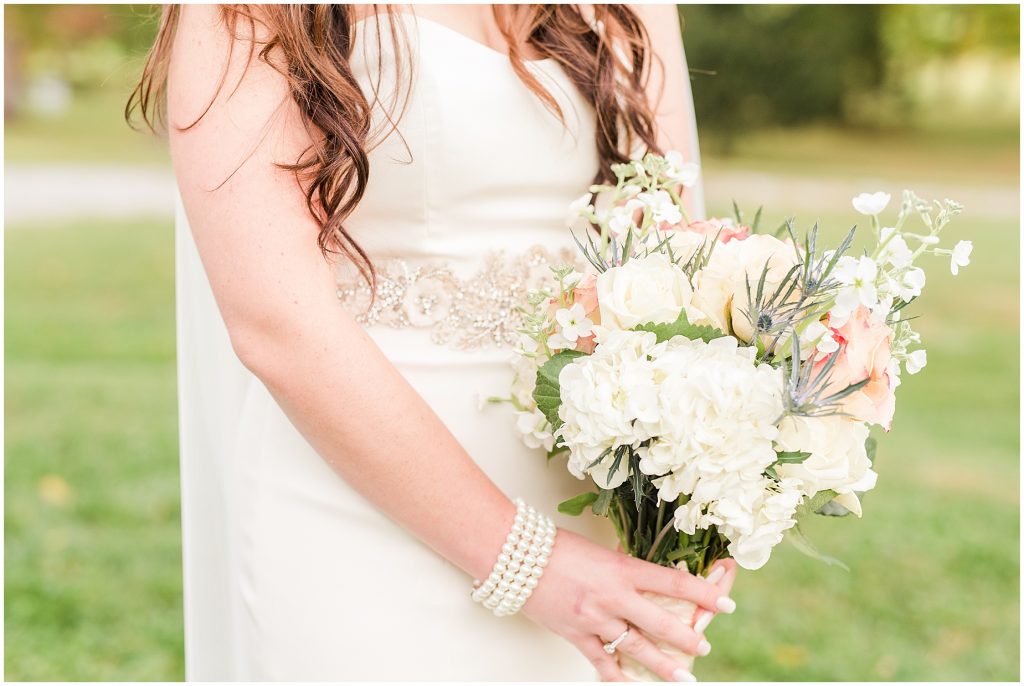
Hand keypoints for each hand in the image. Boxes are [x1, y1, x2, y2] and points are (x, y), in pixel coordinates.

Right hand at [521, 529, 736, 680]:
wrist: (515, 555)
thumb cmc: (556, 546)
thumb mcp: (600, 552)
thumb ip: (624, 570)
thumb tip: (648, 581)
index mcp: (622, 568)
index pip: (674, 582)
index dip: (705, 593)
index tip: (726, 602)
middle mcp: (613, 595)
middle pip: (662, 623)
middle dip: (687, 638)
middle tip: (703, 645)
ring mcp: (594, 618)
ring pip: (637, 648)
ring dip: (662, 665)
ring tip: (682, 677)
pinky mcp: (575, 635)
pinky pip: (601, 662)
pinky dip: (618, 676)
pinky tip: (631, 684)